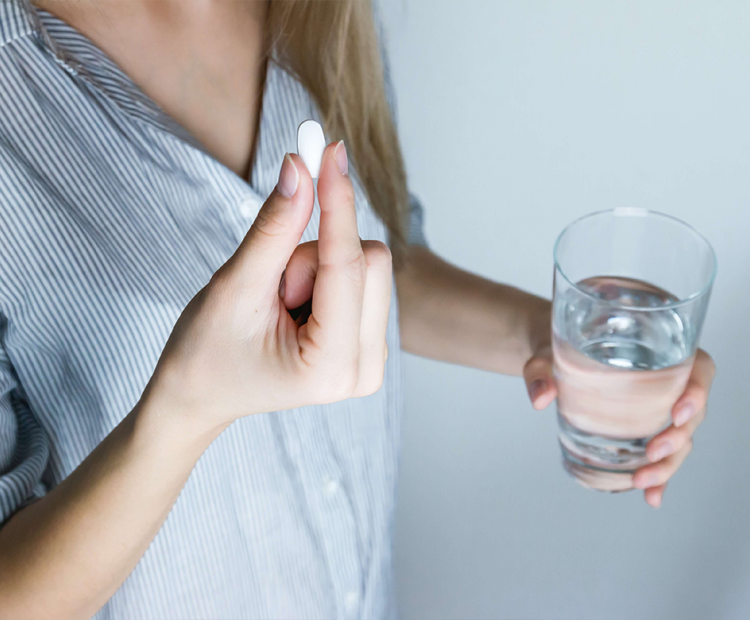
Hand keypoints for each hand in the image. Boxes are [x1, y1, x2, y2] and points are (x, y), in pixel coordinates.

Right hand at [146, 141, 391, 434]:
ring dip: (317, 267)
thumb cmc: (206, 353)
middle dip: (315, 255)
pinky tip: (296, 306)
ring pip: (367, 266)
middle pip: (371, 261)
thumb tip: (300, 166)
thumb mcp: (234, 288)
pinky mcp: (369, 342)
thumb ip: (273, 228)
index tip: (329, 149)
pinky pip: (362, 278)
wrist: (201, 395)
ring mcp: (372, 359)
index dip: (337, 201)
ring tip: (279, 302)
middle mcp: (366, 369)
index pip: (347, 264)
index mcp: (331, 367)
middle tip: (274, 285)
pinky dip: (325, 276)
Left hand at [523, 346, 715, 507]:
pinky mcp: (643, 429)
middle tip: (652, 452)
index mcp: (658, 350)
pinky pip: (661, 454)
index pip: (697, 368)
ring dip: (668, 464)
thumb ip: (540, 371)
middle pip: (691, 413)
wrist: (549, 359)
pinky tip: (651, 496)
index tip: (678, 412)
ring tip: (642, 481)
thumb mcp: (545, 354)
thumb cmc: (556, 346)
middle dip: (678, 437)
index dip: (698, 392)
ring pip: (680, 439)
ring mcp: (657, 408)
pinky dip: (659, 477)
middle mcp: (666, 381)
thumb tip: (540, 397)